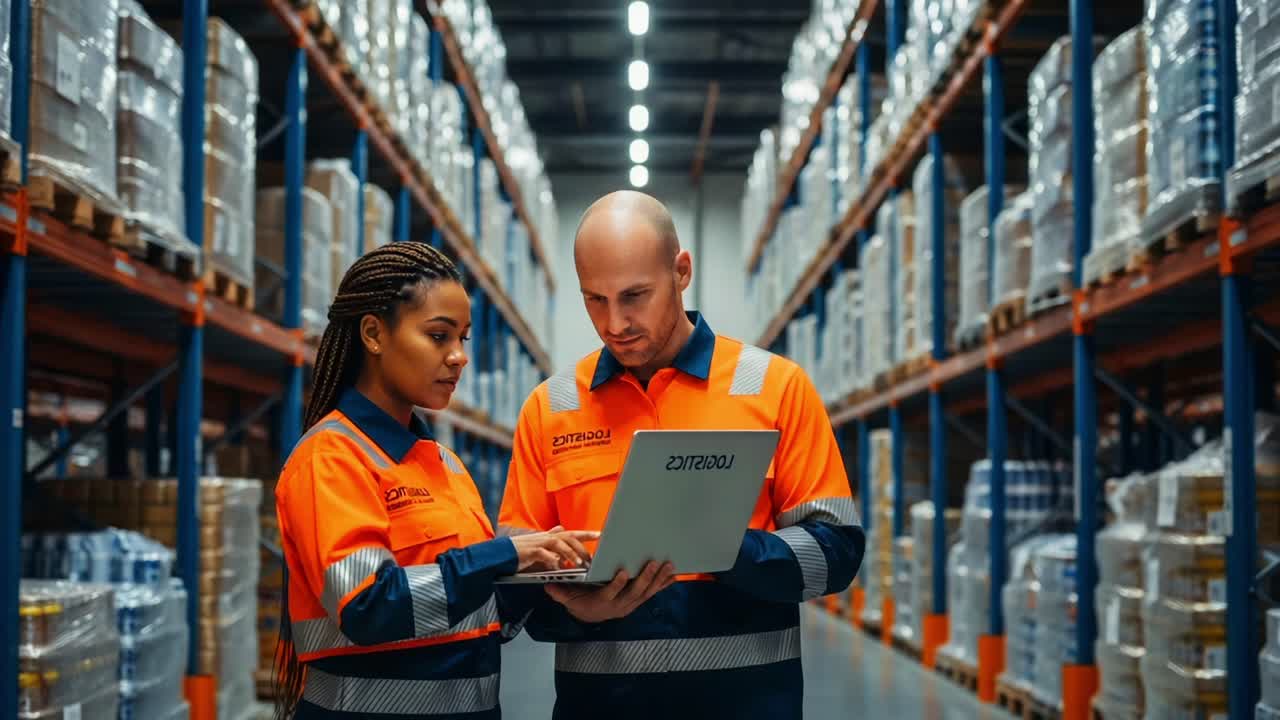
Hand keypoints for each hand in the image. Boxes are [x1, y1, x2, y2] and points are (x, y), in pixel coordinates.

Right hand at [511, 526, 598, 571]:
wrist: (501, 554)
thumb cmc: (521, 552)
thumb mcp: (539, 547)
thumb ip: (551, 543)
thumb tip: (561, 536)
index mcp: (549, 537)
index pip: (571, 533)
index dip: (585, 533)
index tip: (600, 535)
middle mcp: (546, 537)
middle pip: (568, 536)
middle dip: (582, 544)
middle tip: (593, 556)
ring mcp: (538, 543)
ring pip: (558, 544)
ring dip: (570, 553)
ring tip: (579, 563)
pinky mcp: (530, 551)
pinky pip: (544, 554)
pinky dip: (552, 560)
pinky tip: (558, 567)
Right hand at [544, 561, 675, 622]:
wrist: (592, 617)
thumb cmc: (581, 602)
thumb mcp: (569, 598)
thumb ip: (560, 592)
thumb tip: (548, 585)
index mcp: (602, 602)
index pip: (610, 593)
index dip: (616, 584)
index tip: (621, 572)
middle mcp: (619, 605)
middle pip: (634, 592)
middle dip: (645, 577)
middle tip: (654, 563)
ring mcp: (630, 604)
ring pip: (646, 592)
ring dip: (658, 579)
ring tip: (668, 566)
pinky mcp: (638, 602)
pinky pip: (652, 593)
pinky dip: (663, 585)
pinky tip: (673, 576)